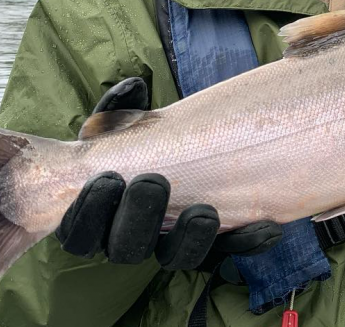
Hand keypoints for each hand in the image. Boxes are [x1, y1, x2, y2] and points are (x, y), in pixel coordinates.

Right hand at [56, 78, 282, 268]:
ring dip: (187, 238)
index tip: (109, 177)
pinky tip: (265, 225)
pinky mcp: (210, 245)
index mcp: (94, 217)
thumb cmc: (138, 142)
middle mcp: (129, 240)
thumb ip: (119, 108)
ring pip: (174, 257)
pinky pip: (226, 252)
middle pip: (125, 249)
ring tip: (202, 211)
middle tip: (153, 183)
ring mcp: (170, 245)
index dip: (88, 212)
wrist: (184, 155)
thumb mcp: (122, 124)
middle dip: (137, 218)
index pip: (79, 233)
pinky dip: (246, 239)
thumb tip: (134, 87)